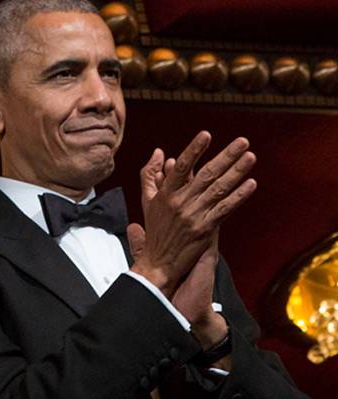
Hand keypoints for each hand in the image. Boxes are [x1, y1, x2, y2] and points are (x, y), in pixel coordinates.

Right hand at [129, 132, 256, 296]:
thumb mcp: (148, 201)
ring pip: (218, 189)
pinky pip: (225, 209)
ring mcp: (193, 216)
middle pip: (206, 175)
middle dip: (226, 156)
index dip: (194, 150)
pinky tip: (251, 184)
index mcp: (165, 194)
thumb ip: (150, 175)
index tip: (206, 135)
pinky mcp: (205, 230)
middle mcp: (180, 203)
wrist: (158, 264)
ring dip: (237, 172)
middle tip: (242, 142)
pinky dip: (238, 196)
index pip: (181, 167)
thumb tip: (159, 152)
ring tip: (250, 157)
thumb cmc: (155, 230)